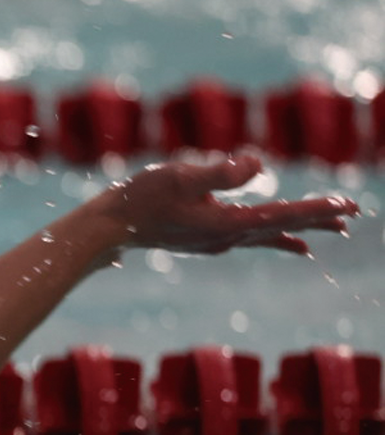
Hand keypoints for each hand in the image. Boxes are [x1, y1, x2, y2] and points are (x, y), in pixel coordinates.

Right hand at [92, 154, 357, 256]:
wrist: (109, 227)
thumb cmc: (140, 198)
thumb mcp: (179, 176)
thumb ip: (220, 171)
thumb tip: (258, 164)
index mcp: (224, 224)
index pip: (281, 215)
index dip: (316, 209)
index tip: (347, 205)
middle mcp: (226, 237)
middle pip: (282, 227)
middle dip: (318, 220)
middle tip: (353, 215)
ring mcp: (216, 240)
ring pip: (270, 234)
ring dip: (301, 229)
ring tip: (331, 231)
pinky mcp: (207, 237)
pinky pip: (253, 238)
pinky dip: (277, 237)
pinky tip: (289, 242)